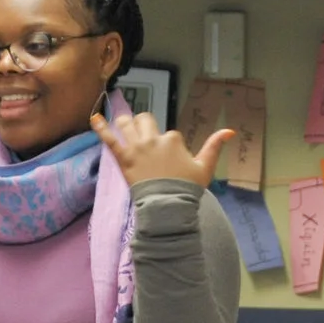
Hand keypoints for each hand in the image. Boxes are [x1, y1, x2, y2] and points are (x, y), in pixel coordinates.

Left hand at [95, 111, 231, 188]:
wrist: (168, 205)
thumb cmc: (187, 188)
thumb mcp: (205, 166)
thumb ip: (215, 146)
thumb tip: (230, 130)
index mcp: (173, 139)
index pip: (168, 133)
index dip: (168, 144)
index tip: (168, 160)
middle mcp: (154, 139)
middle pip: (145, 120)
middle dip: (144, 125)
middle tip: (143, 135)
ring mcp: (137, 147)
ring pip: (127, 124)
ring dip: (124, 121)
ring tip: (122, 123)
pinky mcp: (123, 158)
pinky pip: (109, 139)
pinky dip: (100, 127)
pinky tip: (94, 117)